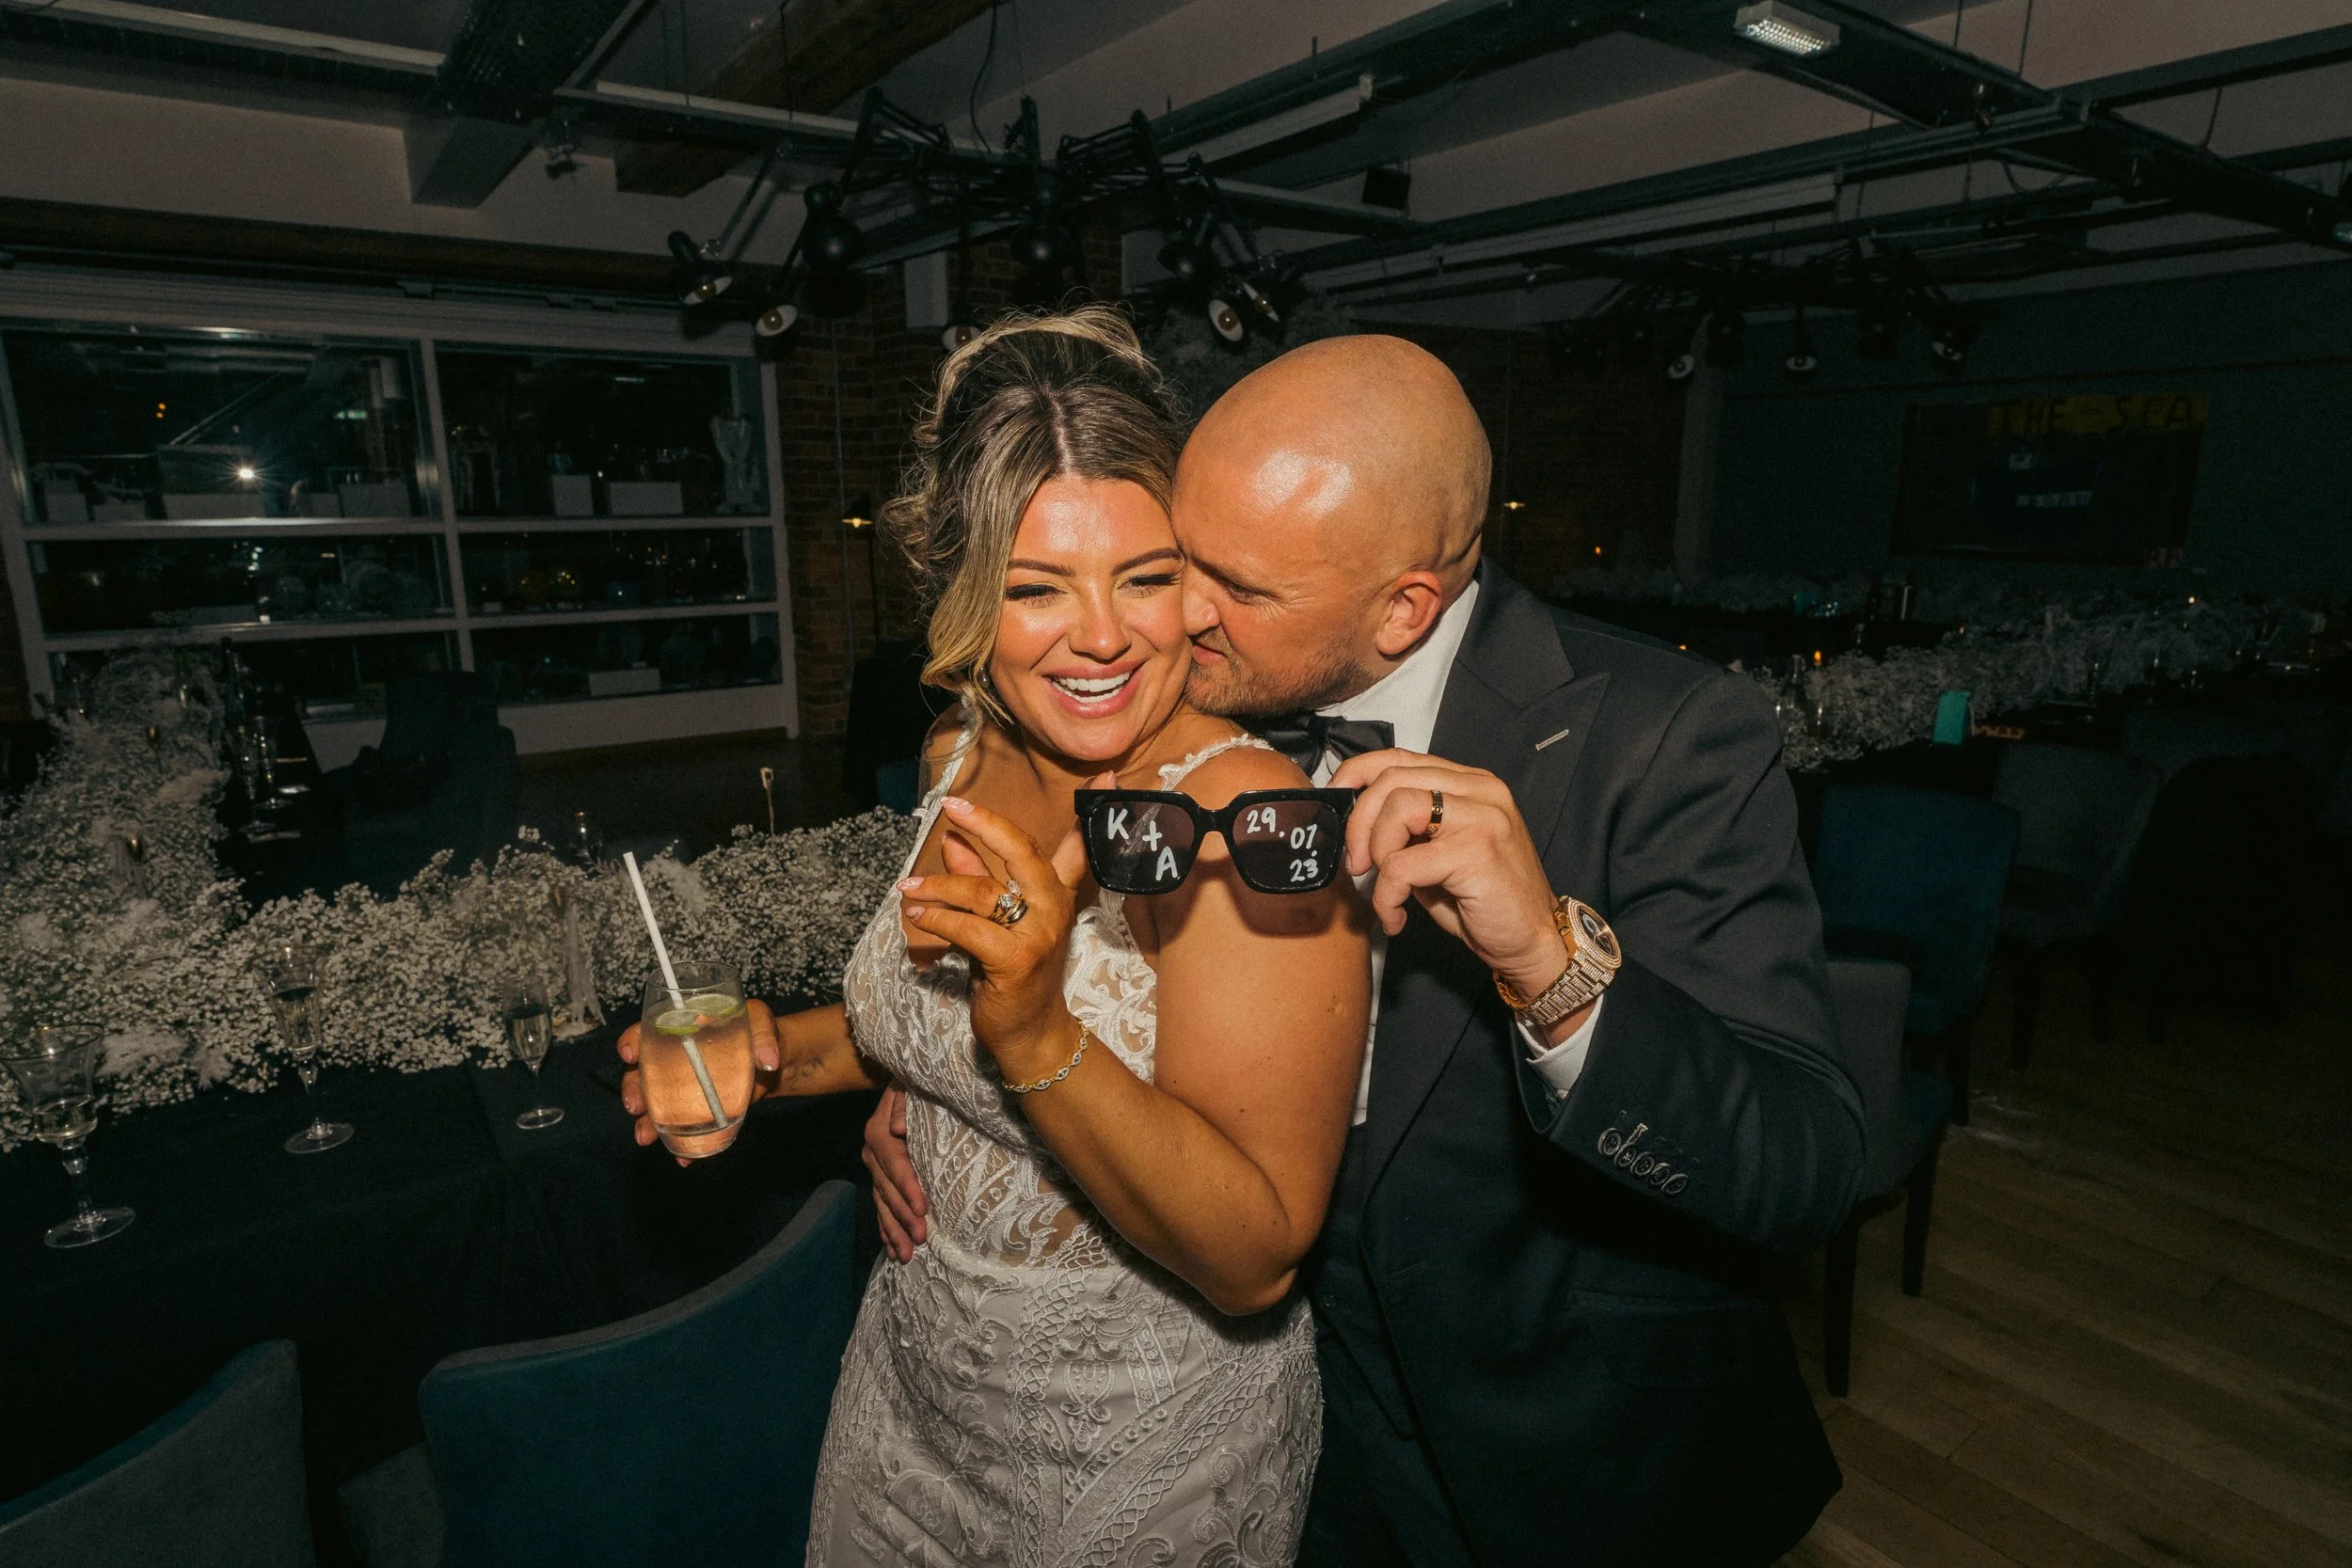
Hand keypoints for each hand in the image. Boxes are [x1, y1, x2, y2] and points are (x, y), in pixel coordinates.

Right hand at [617, 1000, 780, 1165]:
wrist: (773, 1062)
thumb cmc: (759, 1033)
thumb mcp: (762, 1024)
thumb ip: (763, 1037)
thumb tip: (769, 1060)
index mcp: (682, 1028)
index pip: (648, 1030)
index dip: (633, 1040)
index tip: (629, 1054)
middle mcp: (673, 1057)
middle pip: (643, 1071)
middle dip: (633, 1089)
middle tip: (635, 1106)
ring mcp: (683, 1085)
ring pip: (656, 1102)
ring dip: (648, 1121)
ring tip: (645, 1136)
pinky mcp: (698, 1108)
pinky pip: (683, 1124)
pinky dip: (681, 1142)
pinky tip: (683, 1156)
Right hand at [863, 1083, 928, 1260]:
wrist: (907, 1084)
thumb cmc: (917, 1087)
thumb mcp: (911, 1087)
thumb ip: (904, 1104)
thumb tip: (897, 1129)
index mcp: (878, 1131)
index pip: (894, 1163)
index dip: (907, 1186)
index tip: (923, 1208)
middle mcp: (872, 1152)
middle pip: (887, 1189)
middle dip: (903, 1216)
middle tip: (920, 1239)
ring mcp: (874, 1168)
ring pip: (882, 1204)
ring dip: (894, 1230)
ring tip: (906, 1255)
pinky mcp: (879, 1178)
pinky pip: (880, 1206)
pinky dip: (886, 1228)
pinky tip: (892, 1248)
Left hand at [897, 788, 1095, 1082]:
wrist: (1030, 1035)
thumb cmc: (1013, 976)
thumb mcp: (997, 923)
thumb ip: (978, 880)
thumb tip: (953, 841)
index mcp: (1057, 895)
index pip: (1078, 847)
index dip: (1092, 812)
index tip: (1107, 774)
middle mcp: (1054, 909)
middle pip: (1023, 852)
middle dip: (987, 825)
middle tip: (953, 808)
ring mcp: (1039, 935)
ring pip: (984, 892)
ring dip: (939, 887)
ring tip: (908, 889)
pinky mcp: (1016, 961)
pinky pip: (971, 928)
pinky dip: (940, 919)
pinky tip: (919, 917)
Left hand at [1329, 750, 1570, 1005]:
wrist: (1533, 942)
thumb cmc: (1484, 901)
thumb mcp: (1438, 854)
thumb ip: (1407, 830)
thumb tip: (1352, 825)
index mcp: (1469, 783)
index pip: (1399, 756)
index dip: (1356, 773)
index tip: (1333, 800)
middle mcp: (1480, 790)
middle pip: (1391, 779)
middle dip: (1359, 824)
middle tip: (1358, 865)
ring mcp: (1483, 816)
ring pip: (1398, 808)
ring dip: (1377, 855)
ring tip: (1385, 891)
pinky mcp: (1477, 851)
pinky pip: (1403, 864)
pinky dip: (1387, 895)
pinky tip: (1397, 916)